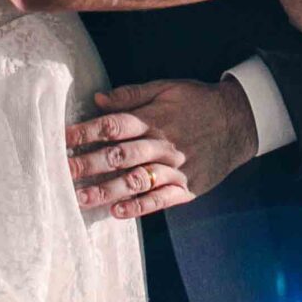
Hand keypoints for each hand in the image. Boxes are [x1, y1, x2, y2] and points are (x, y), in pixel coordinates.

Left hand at [67, 76, 257, 216]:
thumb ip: (132, 95)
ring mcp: (174, 168)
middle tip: (62, 173)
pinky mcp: (187, 187)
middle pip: (119, 156)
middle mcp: (161, 145)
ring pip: (136, 181)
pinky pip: (161, 200)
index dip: (85, 132)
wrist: (239, 121)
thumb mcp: (166, 88)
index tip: (62, 140)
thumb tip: (98, 99)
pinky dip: (139, 207)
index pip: (113, 126)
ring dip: (106, 191)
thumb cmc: (198, 102)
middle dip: (88, 165)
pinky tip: (118, 212)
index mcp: (153, 119)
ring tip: (81, 199)